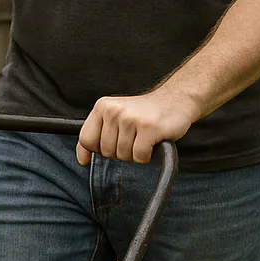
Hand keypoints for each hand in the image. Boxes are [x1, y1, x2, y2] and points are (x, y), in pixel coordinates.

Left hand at [76, 88, 199, 165]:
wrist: (177, 100)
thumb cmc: (144, 113)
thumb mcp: (115, 117)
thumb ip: (95, 135)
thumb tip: (81, 160)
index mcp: (103, 107)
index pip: (86, 139)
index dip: (98, 148)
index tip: (112, 144)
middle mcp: (114, 111)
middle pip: (106, 151)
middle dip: (121, 151)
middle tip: (135, 137)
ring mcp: (131, 119)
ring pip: (123, 156)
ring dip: (135, 154)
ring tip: (144, 137)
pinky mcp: (148, 128)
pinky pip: (139, 157)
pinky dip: (147, 156)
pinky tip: (153, 141)